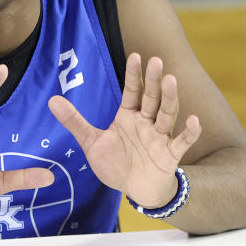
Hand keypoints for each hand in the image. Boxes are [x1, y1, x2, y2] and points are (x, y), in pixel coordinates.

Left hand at [48, 53, 201, 207]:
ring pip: (166, 115)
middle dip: (152, 81)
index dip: (134, 75)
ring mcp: (159, 137)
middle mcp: (146, 122)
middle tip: (155, 61)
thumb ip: (74, 121)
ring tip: (171, 80)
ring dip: (169, 99)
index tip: (136, 56)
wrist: (134, 189)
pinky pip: (182, 142)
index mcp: (128, 116)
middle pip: (151, 98)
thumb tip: (51, 100)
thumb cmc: (115, 163)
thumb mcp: (91, 142)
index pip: (132, 91)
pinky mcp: (169, 155)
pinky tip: (194, 120)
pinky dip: (190, 132)